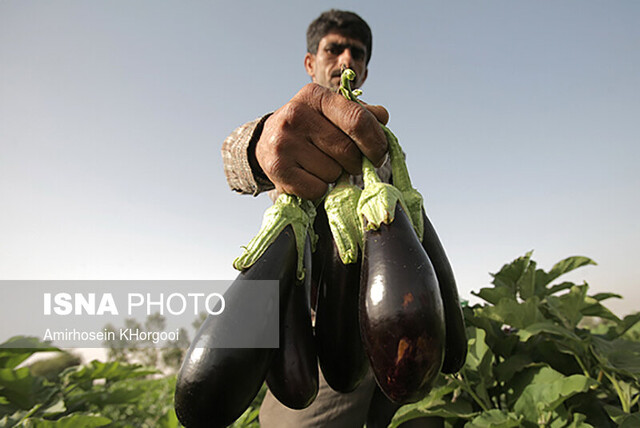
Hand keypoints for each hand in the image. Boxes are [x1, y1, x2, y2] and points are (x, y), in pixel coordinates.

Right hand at [254, 83, 388, 199]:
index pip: (357, 120)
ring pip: (333, 172)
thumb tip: (382, 118)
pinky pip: (317, 189)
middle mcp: (296, 115)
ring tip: (320, 164)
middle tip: (348, 163)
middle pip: (347, 150)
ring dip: (335, 175)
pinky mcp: (277, 169)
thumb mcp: (331, 112)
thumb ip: (361, 113)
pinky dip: (320, 188)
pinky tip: (309, 176)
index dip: (376, 142)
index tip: (379, 154)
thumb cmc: (309, 127)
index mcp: (315, 95)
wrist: (266, 143)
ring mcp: (284, 142)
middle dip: (356, 163)